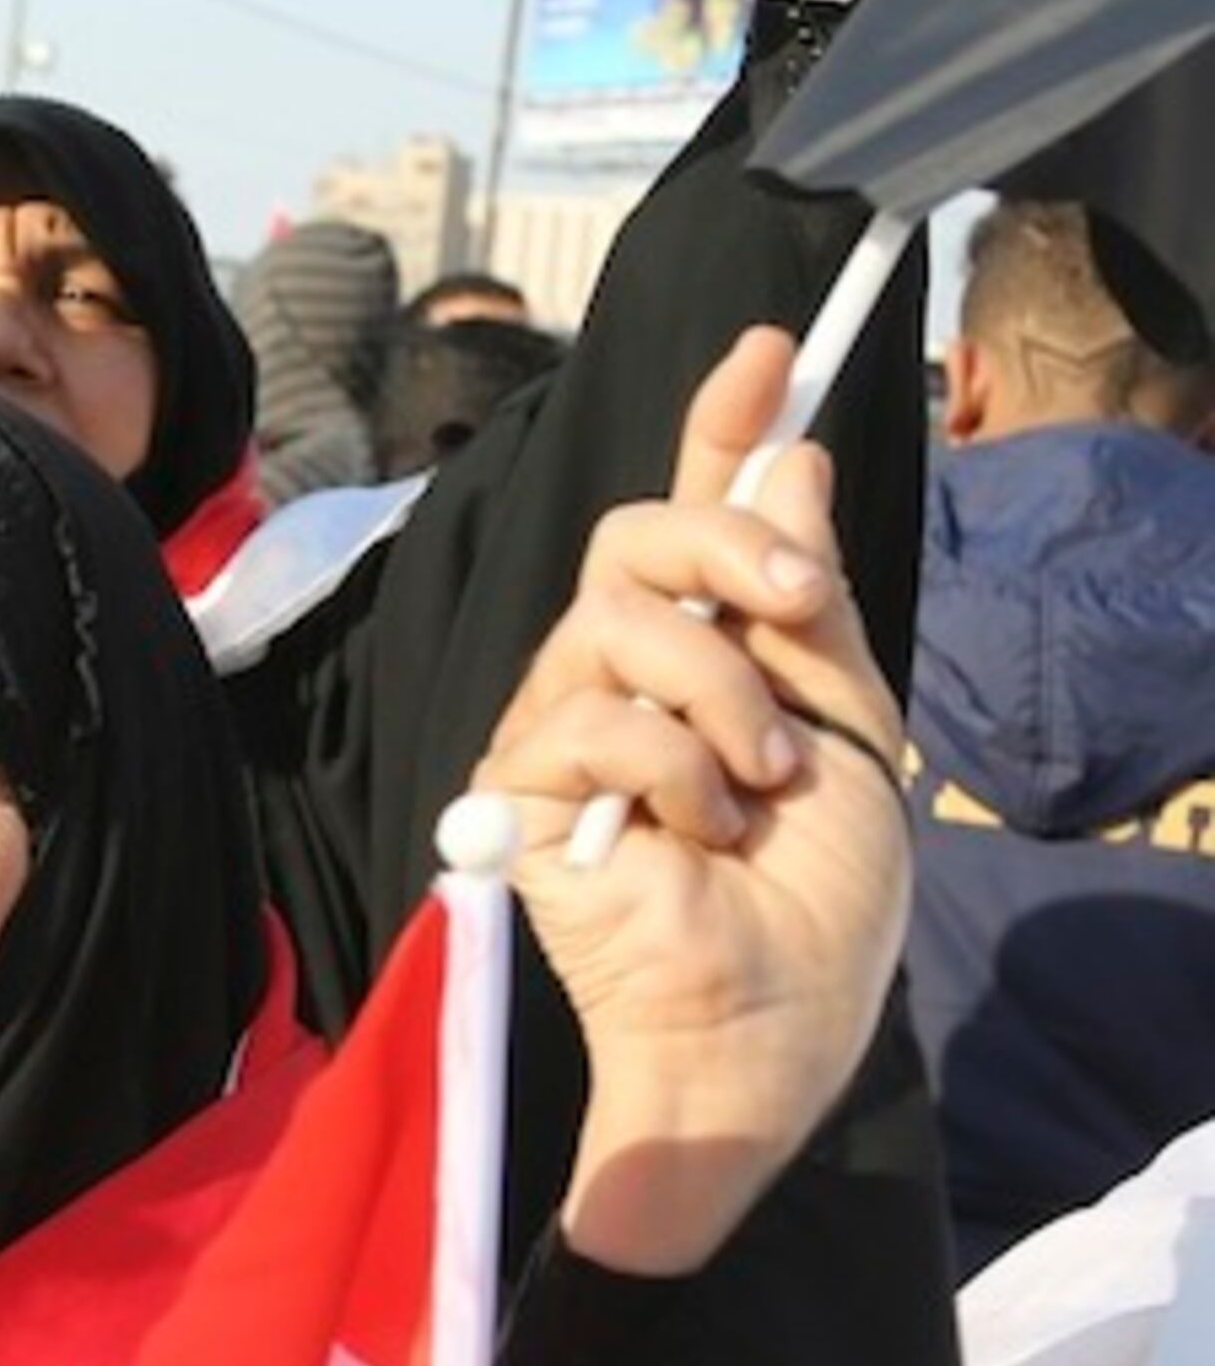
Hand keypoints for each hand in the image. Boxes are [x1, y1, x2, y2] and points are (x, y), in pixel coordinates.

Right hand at [477, 330, 909, 1275]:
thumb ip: (807, 601)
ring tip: (755, 783)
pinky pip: (590, 716)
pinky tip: (692, 834)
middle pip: (636, 536)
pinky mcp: (517, 785)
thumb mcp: (847, 725)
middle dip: (728, 548)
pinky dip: (673, 771)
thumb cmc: (813, 899)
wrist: (772, 1017)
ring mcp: (558, 723)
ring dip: (721, 697)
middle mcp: (618, 673)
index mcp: (702, 653)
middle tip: (797, 612)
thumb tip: (792, 464)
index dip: (723, 426)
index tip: (773, 348)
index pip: (693, 515)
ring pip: (617, 621)